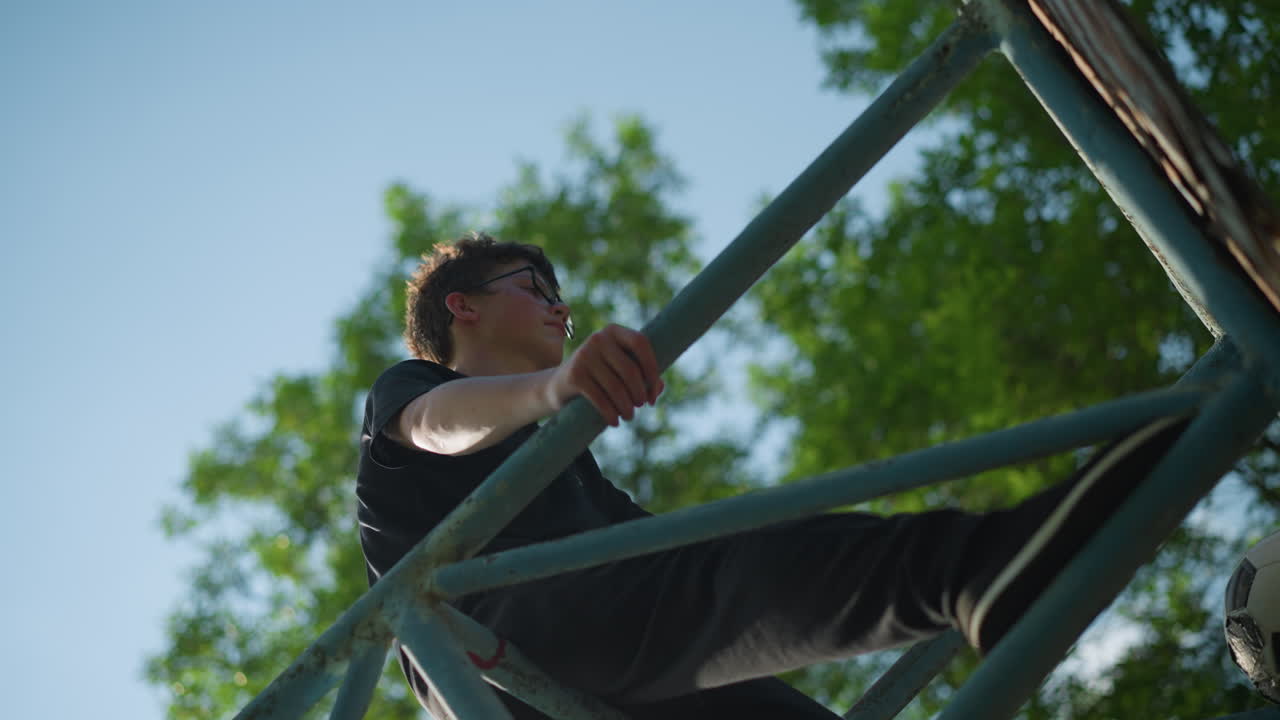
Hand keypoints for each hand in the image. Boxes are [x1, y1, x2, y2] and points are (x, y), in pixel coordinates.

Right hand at [548, 324, 664, 425]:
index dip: (652, 369)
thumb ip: (641, 375)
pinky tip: (614, 422)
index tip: (654, 393)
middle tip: (640, 406)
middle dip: (639, 393)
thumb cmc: (597, 377)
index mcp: (613, 331)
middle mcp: (598, 339)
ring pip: (616, 387)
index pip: (641, 343)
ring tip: (629, 416)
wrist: (557, 385)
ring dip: (627, 407)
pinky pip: (600, 398)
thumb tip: (659, 387)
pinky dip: (610, 413)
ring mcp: (584, 355)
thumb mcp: (618, 370)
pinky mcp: (574, 375)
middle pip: (630, 369)